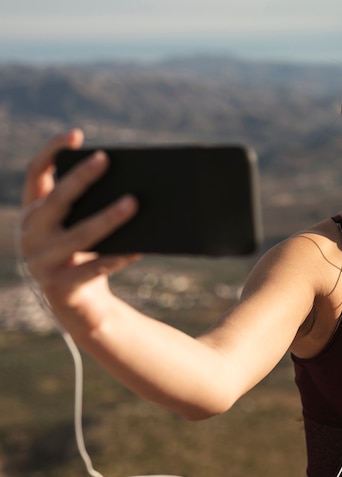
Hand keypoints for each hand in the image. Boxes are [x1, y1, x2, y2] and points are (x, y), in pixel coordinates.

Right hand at [19, 129, 138, 332]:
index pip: (36, 174)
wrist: (79, 305)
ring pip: (79, 235)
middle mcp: (30, 235)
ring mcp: (41, 263)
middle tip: (106, 159)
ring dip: (108, 218)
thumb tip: (133, 188)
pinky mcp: (60, 287)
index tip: (76, 134)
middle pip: (56, 200)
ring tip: (133, 202)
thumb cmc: (85, 256)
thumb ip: (93, 207)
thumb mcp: (81, 228)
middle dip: (80, 177)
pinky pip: (94, 269)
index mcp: (34, 214)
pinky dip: (117, 257)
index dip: (52, 151)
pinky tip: (139, 247)